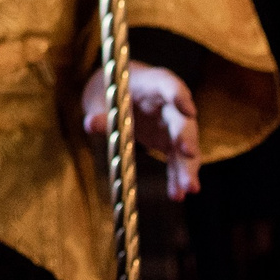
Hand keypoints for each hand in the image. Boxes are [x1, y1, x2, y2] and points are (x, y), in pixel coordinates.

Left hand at [85, 62, 201, 199]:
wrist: (118, 96)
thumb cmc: (111, 91)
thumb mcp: (101, 99)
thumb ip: (99, 112)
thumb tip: (90, 124)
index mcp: (152, 84)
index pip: (170, 85)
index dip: (180, 96)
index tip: (189, 111)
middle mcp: (169, 104)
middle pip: (182, 121)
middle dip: (187, 139)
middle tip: (189, 155)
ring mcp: (172, 125)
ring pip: (185, 145)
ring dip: (187, 167)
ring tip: (189, 189)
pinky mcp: (170, 143)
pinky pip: (176, 161)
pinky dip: (176, 177)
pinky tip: (177, 195)